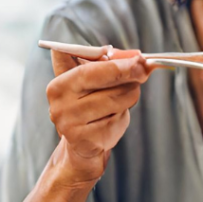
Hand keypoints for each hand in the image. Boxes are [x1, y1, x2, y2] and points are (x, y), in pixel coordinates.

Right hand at [46, 47, 150, 187]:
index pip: (89, 70)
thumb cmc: (88, 106)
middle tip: (144, 70)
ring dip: (129, 95)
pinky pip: (116, 120)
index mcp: (58, 86)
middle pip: (103, 84)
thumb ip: (105, 64)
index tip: (138, 60)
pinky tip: (116, 116)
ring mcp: (71, 125)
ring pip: (114, 101)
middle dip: (128, 75)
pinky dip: (123, 115)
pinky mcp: (86, 140)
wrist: (81, 145)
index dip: (117, 64)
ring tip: (128, 94)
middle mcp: (60, 106)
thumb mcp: (90, 82)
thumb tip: (134, 57)